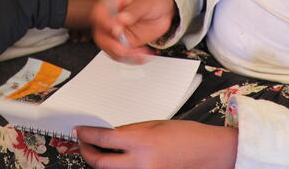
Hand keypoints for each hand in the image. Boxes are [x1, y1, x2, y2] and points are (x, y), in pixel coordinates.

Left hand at [76, 120, 237, 168]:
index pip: (103, 138)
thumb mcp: (155, 125)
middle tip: (81, 143)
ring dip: (100, 162)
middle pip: (100, 162)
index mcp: (141, 141)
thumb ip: (130, 131)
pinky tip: (117, 161)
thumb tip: (111, 135)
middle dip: (86, 152)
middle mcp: (140, 163)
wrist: (209, 154)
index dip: (86, 134)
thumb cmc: (188, 136)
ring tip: (97, 152)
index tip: (79, 131)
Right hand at [90, 0, 175, 61]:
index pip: (99, 15)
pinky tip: (143, 56)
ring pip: (110, 50)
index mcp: (111, 4)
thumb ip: (134, 10)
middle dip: (114, 46)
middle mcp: (110, 20)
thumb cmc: (152, 0)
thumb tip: (121, 19)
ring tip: (142, 53)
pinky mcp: (124, 44)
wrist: (164, 10)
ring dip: (125, 55)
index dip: (105, 24)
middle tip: (128, 49)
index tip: (117, 31)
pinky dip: (132, 59)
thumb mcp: (145, 2)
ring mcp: (116, 34)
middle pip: (101, 36)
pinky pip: (121, 56)